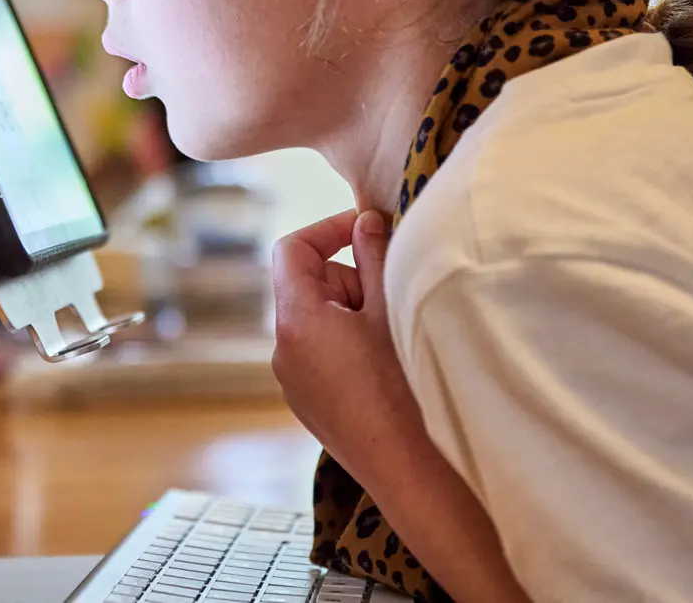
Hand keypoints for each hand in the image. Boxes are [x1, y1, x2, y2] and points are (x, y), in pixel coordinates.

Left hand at [271, 209, 431, 482]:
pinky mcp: (310, 405)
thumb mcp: (392, 309)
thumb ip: (375, 256)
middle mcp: (282, 351)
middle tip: (395, 300)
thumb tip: (364, 222)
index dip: (328, 228)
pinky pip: (323, 355)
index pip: (291, 249)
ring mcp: (293, 382)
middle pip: (310, 286)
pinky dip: (351, 346)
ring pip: (319, 322)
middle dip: (352, 280)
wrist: (409, 470)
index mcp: (296, 321)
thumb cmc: (404, 386)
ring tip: (395, 339)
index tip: (368, 228)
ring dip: (354, 314)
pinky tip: (387, 370)